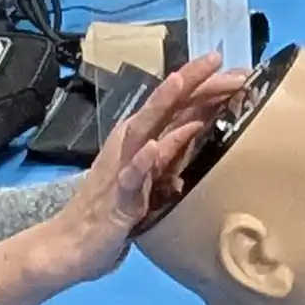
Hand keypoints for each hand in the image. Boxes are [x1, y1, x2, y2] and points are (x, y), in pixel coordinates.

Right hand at [36, 56, 240, 274]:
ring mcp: (122, 168)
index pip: (176, 106)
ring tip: (180, 81)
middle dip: (190, 81)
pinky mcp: (118, 198)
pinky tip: (156, 146)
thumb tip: (199, 137)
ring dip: (161, 105)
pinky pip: (131, 177)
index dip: (202, 85)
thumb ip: (172, 156)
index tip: (235, 69)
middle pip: (163, 106)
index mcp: (141, 140)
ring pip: (144, 129)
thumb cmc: (112, 212)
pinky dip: (143, 160)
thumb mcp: (151, 179)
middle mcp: (131, 145)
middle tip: (217, 59)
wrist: (70, 245)